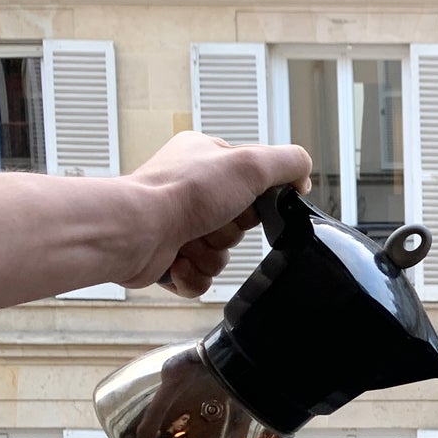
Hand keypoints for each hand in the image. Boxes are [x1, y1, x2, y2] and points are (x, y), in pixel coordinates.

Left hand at [121, 131, 312, 296]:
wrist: (135, 232)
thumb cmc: (180, 194)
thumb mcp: (250, 163)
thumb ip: (289, 162)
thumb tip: (303, 176)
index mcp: (206, 158)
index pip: (254, 184)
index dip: (257, 200)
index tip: (247, 201)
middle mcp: (190, 189)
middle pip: (240, 225)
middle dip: (231, 232)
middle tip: (213, 219)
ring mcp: (176, 223)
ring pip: (221, 255)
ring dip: (212, 255)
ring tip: (190, 242)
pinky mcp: (167, 257)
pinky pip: (200, 278)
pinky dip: (194, 276)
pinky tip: (179, 262)